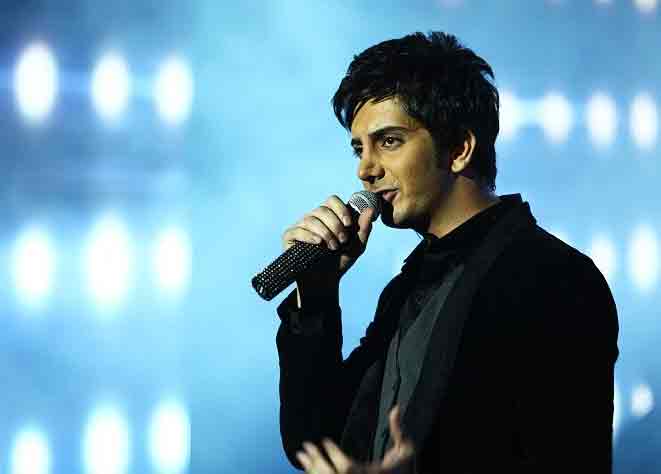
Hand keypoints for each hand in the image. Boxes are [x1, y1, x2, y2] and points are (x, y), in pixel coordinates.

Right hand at [281, 195, 376, 303]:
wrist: (326, 281)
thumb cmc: (341, 261)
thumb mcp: (357, 245)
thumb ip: (364, 228)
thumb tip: (371, 209)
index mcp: (329, 216)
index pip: (332, 200)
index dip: (341, 209)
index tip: (348, 224)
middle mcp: (313, 218)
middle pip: (322, 209)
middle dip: (335, 225)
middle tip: (342, 241)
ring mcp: (300, 227)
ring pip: (311, 219)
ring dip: (326, 233)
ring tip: (332, 248)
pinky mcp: (289, 237)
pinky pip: (297, 230)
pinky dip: (309, 236)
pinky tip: (318, 243)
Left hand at [295, 405, 414, 473]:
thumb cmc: (405, 468)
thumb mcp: (407, 450)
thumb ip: (399, 430)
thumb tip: (396, 407)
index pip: (347, 467)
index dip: (334, 454)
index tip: (324, 440)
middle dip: (316, 462)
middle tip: (304, 447)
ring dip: (312, 468)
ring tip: (300, 455)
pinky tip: (308, 466)